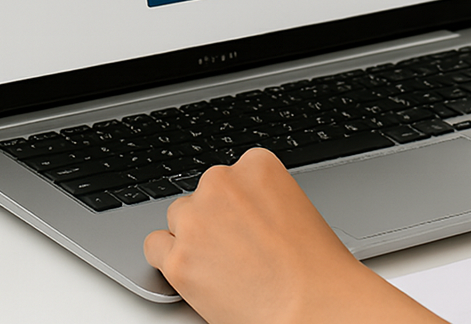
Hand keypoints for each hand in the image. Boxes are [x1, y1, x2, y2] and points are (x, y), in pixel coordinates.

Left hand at [143, 148, 443, 323]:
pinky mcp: (177, 259)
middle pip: (200, 195)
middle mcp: (220, 183)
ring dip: (190, 237)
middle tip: (235, 246)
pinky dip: (170, 259)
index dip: (237, 203)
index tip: (245, 221)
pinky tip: (195, 271)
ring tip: (220, 263)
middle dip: (212, 218)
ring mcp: (195, 220)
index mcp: (256, 164)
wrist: (312, 304)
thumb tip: (238, 208)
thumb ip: (260, 197)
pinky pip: (155, 247)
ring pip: (176, 219)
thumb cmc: (315, 265)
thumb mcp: (296, 208)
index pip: (230, 175)